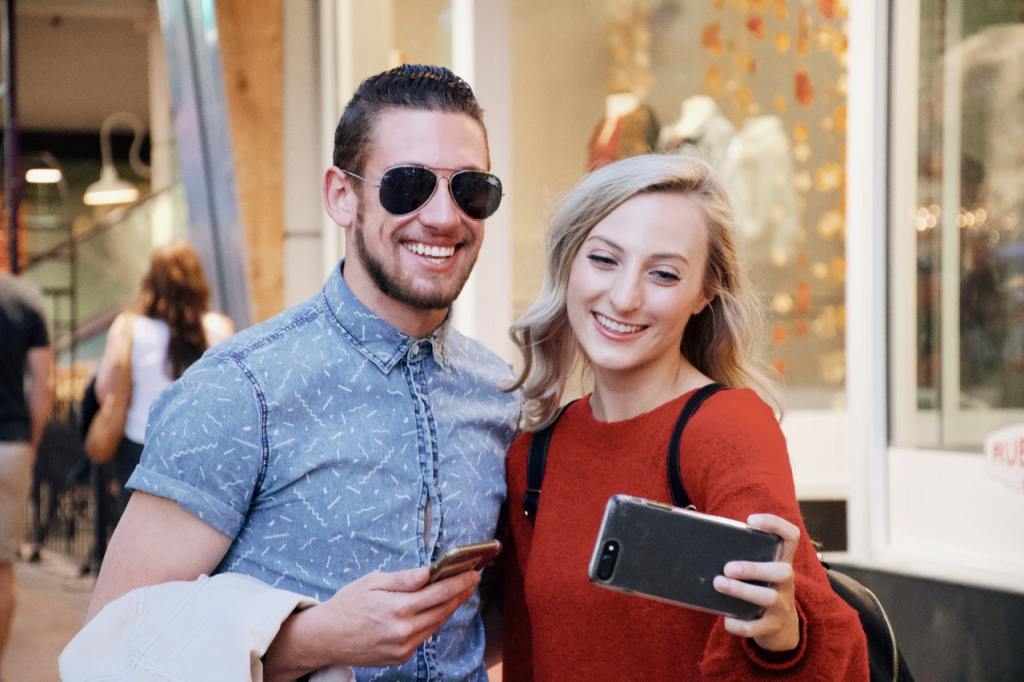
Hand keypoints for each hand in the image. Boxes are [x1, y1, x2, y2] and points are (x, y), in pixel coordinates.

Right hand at [302, 566, 480, 667]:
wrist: (326, 638)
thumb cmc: (347, 605)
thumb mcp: (372, 582)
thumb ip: (403, 579)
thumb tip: (429, 572)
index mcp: (397, 608)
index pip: (438, 592)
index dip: (459, 582)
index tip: (473, 573)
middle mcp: (403, 631)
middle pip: (442, 610)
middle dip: (460, 594)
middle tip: (472, 580)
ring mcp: (403, 647)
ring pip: (436, 624)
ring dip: (449, 608)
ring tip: (459, 592)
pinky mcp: (401, 657)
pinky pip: (424, 636)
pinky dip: (433, 621)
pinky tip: (437, 609)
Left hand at [712, 513, 799, 651]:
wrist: (781, 629)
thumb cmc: (759, 588)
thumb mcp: (760, 572)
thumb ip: (743, 556)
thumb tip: (704, 538)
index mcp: (781, 562)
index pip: (791, 537)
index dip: (776, 524)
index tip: (751, 521)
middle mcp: (786, 583)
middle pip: (783, 571)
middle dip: (753, 568)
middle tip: (727, 568)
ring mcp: (782, 606)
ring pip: (769, 598)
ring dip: (741, 591)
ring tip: (719, 583)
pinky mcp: (772, 627)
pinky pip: (756, 627)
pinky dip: (738, 624)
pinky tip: (726, 619)